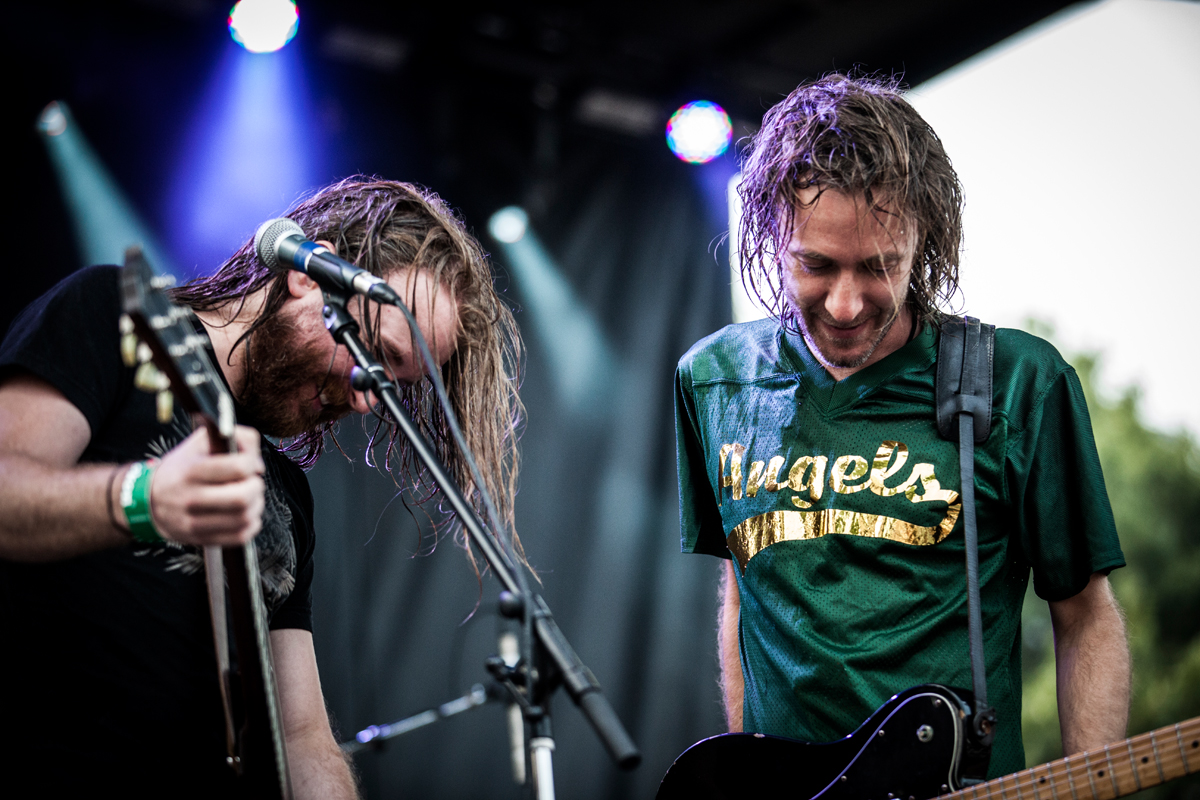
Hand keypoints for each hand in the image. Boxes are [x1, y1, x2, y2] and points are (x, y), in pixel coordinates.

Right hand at [146, 426, 265, 545]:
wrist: (149, 499)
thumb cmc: (181, 469)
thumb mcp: (200, 442)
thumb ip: (233, 437)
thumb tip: (256, 461)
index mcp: (192, 470)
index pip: (238, 468)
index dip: (252, 464)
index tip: (250, 464)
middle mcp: (191, 498)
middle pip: (243, 497)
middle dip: (256, 487)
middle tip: (252, 482)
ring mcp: (194, 522)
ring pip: (244, 518)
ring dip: (256, 506)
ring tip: (250, 497)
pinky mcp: (200, 538)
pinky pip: (239, 536)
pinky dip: (251, 525)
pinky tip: (245, 514)